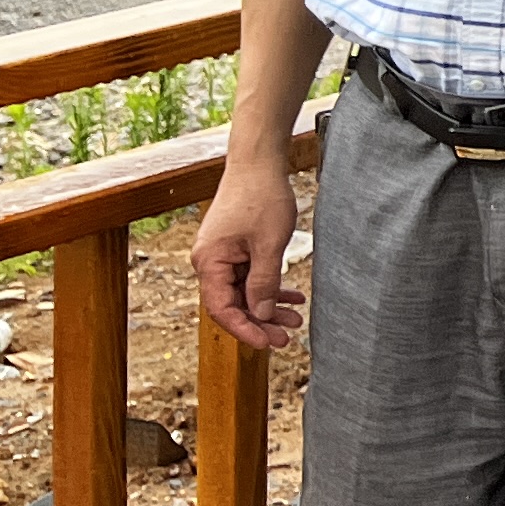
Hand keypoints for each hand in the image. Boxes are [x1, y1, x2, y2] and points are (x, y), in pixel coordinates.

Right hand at [193, 157, 301, 351]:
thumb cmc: (262, 197)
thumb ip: (264, 282)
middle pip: (233, 303)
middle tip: (287, 337)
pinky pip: (251, 275)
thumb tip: (260, 315)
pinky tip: (292, 297)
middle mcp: (210, 261)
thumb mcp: (269, 244)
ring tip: (295, 320)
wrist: (259, 162)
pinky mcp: (235, 247)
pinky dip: (270, 286)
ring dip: (268, 305)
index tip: (267, 343)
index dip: (245, 329)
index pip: (223, 308)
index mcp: (209, 262)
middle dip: (260, 321)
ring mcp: (222, 255)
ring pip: (244, 291)